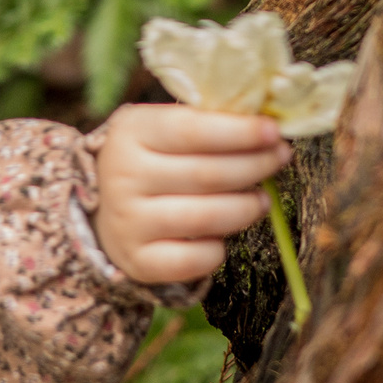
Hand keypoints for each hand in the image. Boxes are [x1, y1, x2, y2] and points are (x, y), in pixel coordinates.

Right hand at [93, 104, 289, 288]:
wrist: (103, 208)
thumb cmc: (151, 159)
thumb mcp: (163, 128)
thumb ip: (207, 122)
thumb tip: (268, 127)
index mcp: (132, 131)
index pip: (193, 129)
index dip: (240, 132)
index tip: (274, 132)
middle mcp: (124, 175)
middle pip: (207, 174)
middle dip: (255, 166)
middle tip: (279, 160)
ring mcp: (128, 221)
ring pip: (205, 218)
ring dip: (246, 208)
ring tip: (262, 200)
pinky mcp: (138, 260)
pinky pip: (193, 260)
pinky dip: (217, 250)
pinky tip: (223, 237)